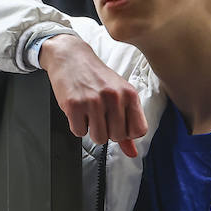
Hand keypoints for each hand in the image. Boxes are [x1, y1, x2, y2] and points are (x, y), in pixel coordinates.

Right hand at [38, 34, 146, 156]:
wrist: (71, 57)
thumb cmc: (97, 77)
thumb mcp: (118, 94)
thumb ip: (128, 123)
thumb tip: (132, 153)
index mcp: (129, 94)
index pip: (139, 130)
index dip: (128, 132)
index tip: (120, 124)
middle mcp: (114, 97)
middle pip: (117, 137)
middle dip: (108, 131)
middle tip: (100, 115)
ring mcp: (93, 101)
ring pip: (98, 138)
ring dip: (92, 130)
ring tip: (89, 113)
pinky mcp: (74, 105)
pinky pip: (79, 132)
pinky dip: (77, 125)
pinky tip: (78, 110)